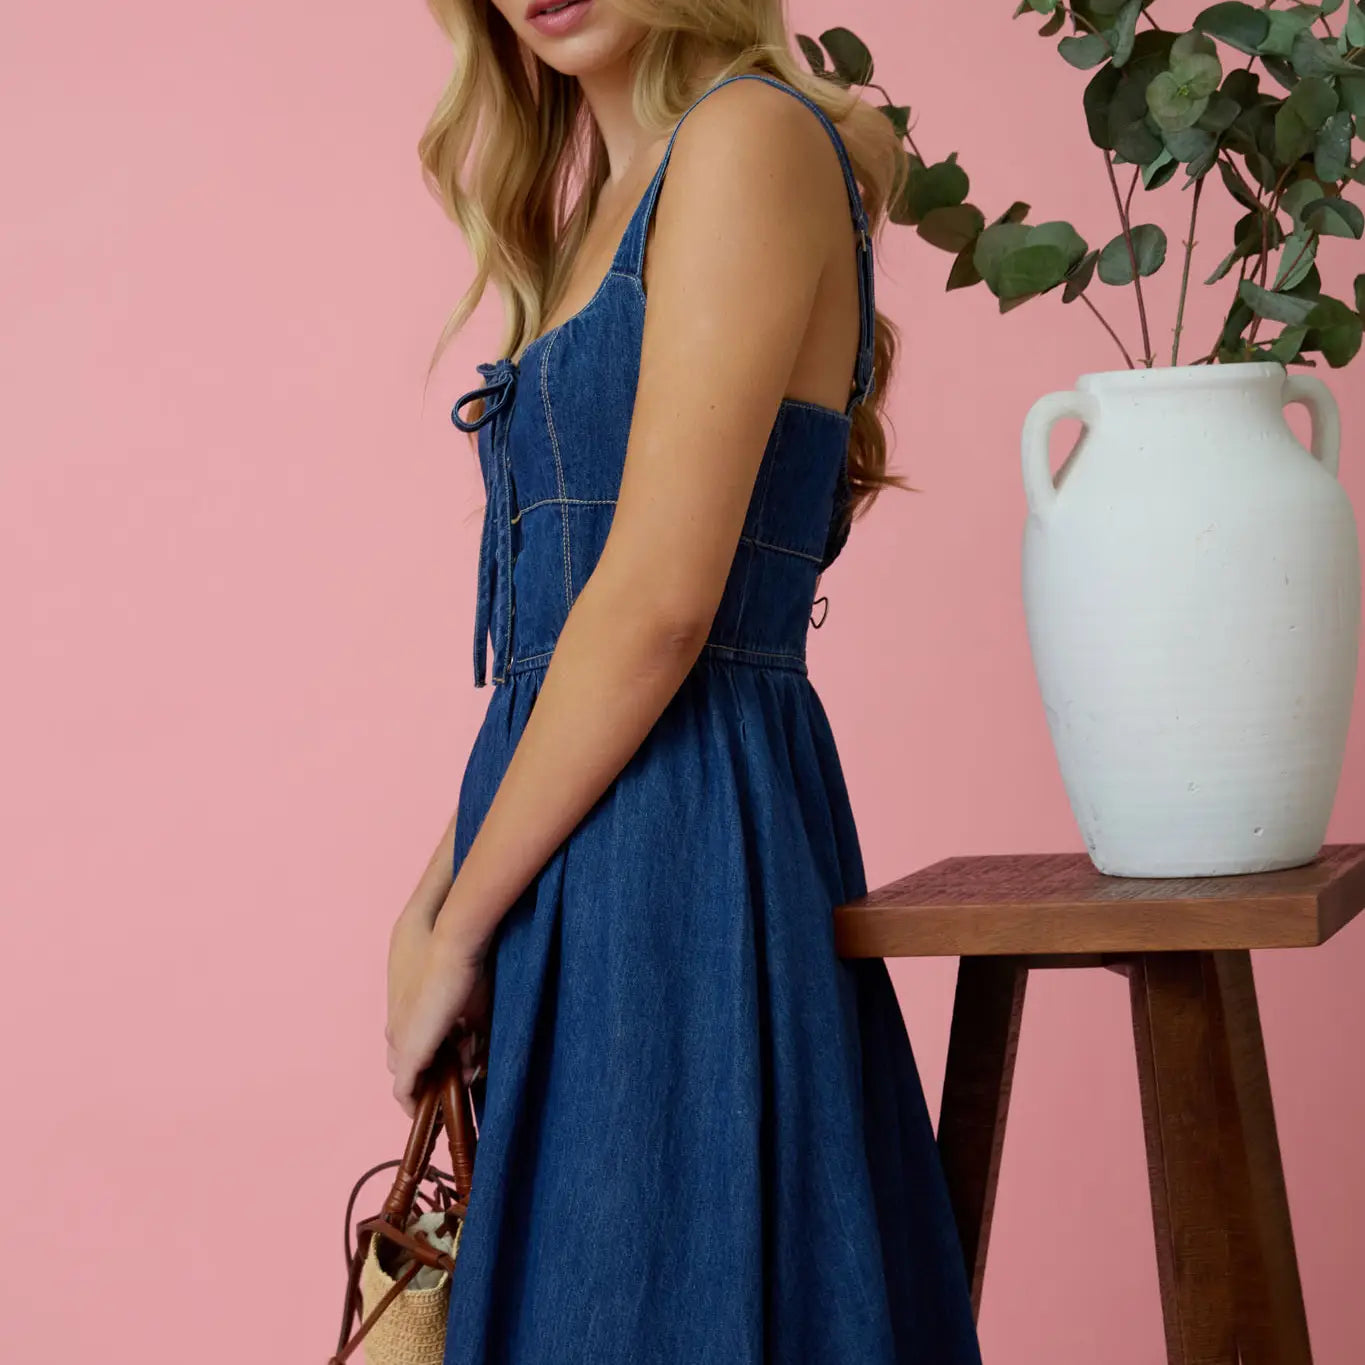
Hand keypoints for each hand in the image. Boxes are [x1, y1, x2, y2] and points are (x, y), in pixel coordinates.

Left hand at [386, 926, 492, 1118]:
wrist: (453, 947)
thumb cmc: (466, 967)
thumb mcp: (474, 1005)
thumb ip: (473, 1032)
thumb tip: (478, 1058)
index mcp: (408, 1012)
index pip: (411, 1044)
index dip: (432, 1058)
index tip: (455, 1067)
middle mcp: (397, 1026)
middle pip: (404, 1062)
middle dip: (428, 1074)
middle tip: (456, 1079)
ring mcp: (401, 1040)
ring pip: (407, 1075)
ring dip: (428, 1085)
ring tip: (453, 1091)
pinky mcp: (409, 1053)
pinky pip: (405, 1089)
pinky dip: (415, 1102)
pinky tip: (429, 1114)